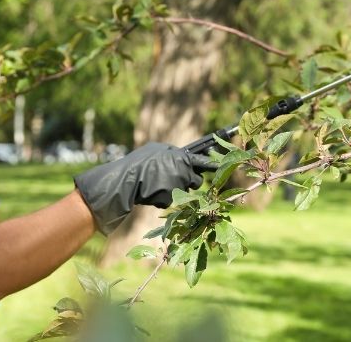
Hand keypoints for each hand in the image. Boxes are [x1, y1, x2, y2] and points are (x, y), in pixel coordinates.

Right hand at [73, 142, 213, 234]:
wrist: (126, 179)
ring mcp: (177, 187)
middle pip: (195, 180)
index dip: (215, 165)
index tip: (225, 167)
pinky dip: (164, 198)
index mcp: (181, 158)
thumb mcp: (157, 150)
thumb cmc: (140, 161)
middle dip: (188, 180)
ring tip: (158, 183)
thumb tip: (181, 155)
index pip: (203, 162)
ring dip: (176, 189)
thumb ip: (172, 154)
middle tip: (171, 177)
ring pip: (185, 191)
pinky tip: (152, 192)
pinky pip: (172, 200)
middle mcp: (183, 172)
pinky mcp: (170, 200)